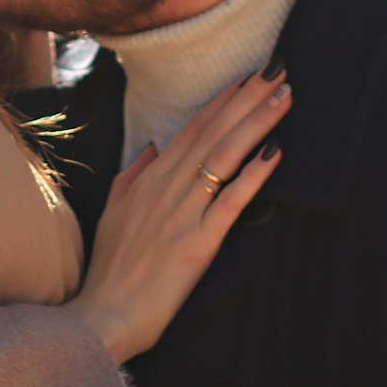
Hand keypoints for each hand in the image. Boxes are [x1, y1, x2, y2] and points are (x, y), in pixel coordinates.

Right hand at [67, 64, 288, 362]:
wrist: (102, 317)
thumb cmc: (109, 272)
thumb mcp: (112, 215)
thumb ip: (132, 178)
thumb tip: (152, 147)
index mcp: (149, 181)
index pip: (192, 129)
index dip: (223, 100)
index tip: (248, 76)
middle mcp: (166, 189)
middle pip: (213, 132)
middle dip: (247, 97)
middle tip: (278, 68)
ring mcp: (182, 214)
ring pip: (224, 156)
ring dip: (256, 122)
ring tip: (284, 96)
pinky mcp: (196, 244)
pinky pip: (230, 202)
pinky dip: (253, 175)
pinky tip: (275, 154)